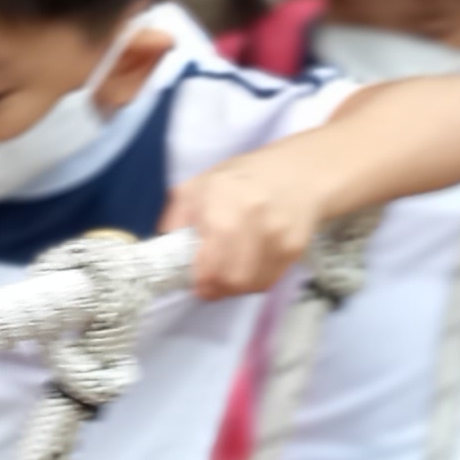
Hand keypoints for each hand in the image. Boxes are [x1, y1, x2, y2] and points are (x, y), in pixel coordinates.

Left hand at [163, 150, 325, 301]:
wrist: (299, 173)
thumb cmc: (241, 179)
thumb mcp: (197, 187)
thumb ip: (174, 220)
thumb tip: (161, 253)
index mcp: (222, 201)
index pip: (210, 263)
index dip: (200, 281)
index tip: (195, 282)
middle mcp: (253, 218)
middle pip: (232, 280)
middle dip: (216, 287)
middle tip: (210, 279)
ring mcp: (277, 236)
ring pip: (250, 286)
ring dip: (236, 286)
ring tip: (231, 267)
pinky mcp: (294, 249)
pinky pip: (267, 281)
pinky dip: (254, 280)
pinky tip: (250, 261)